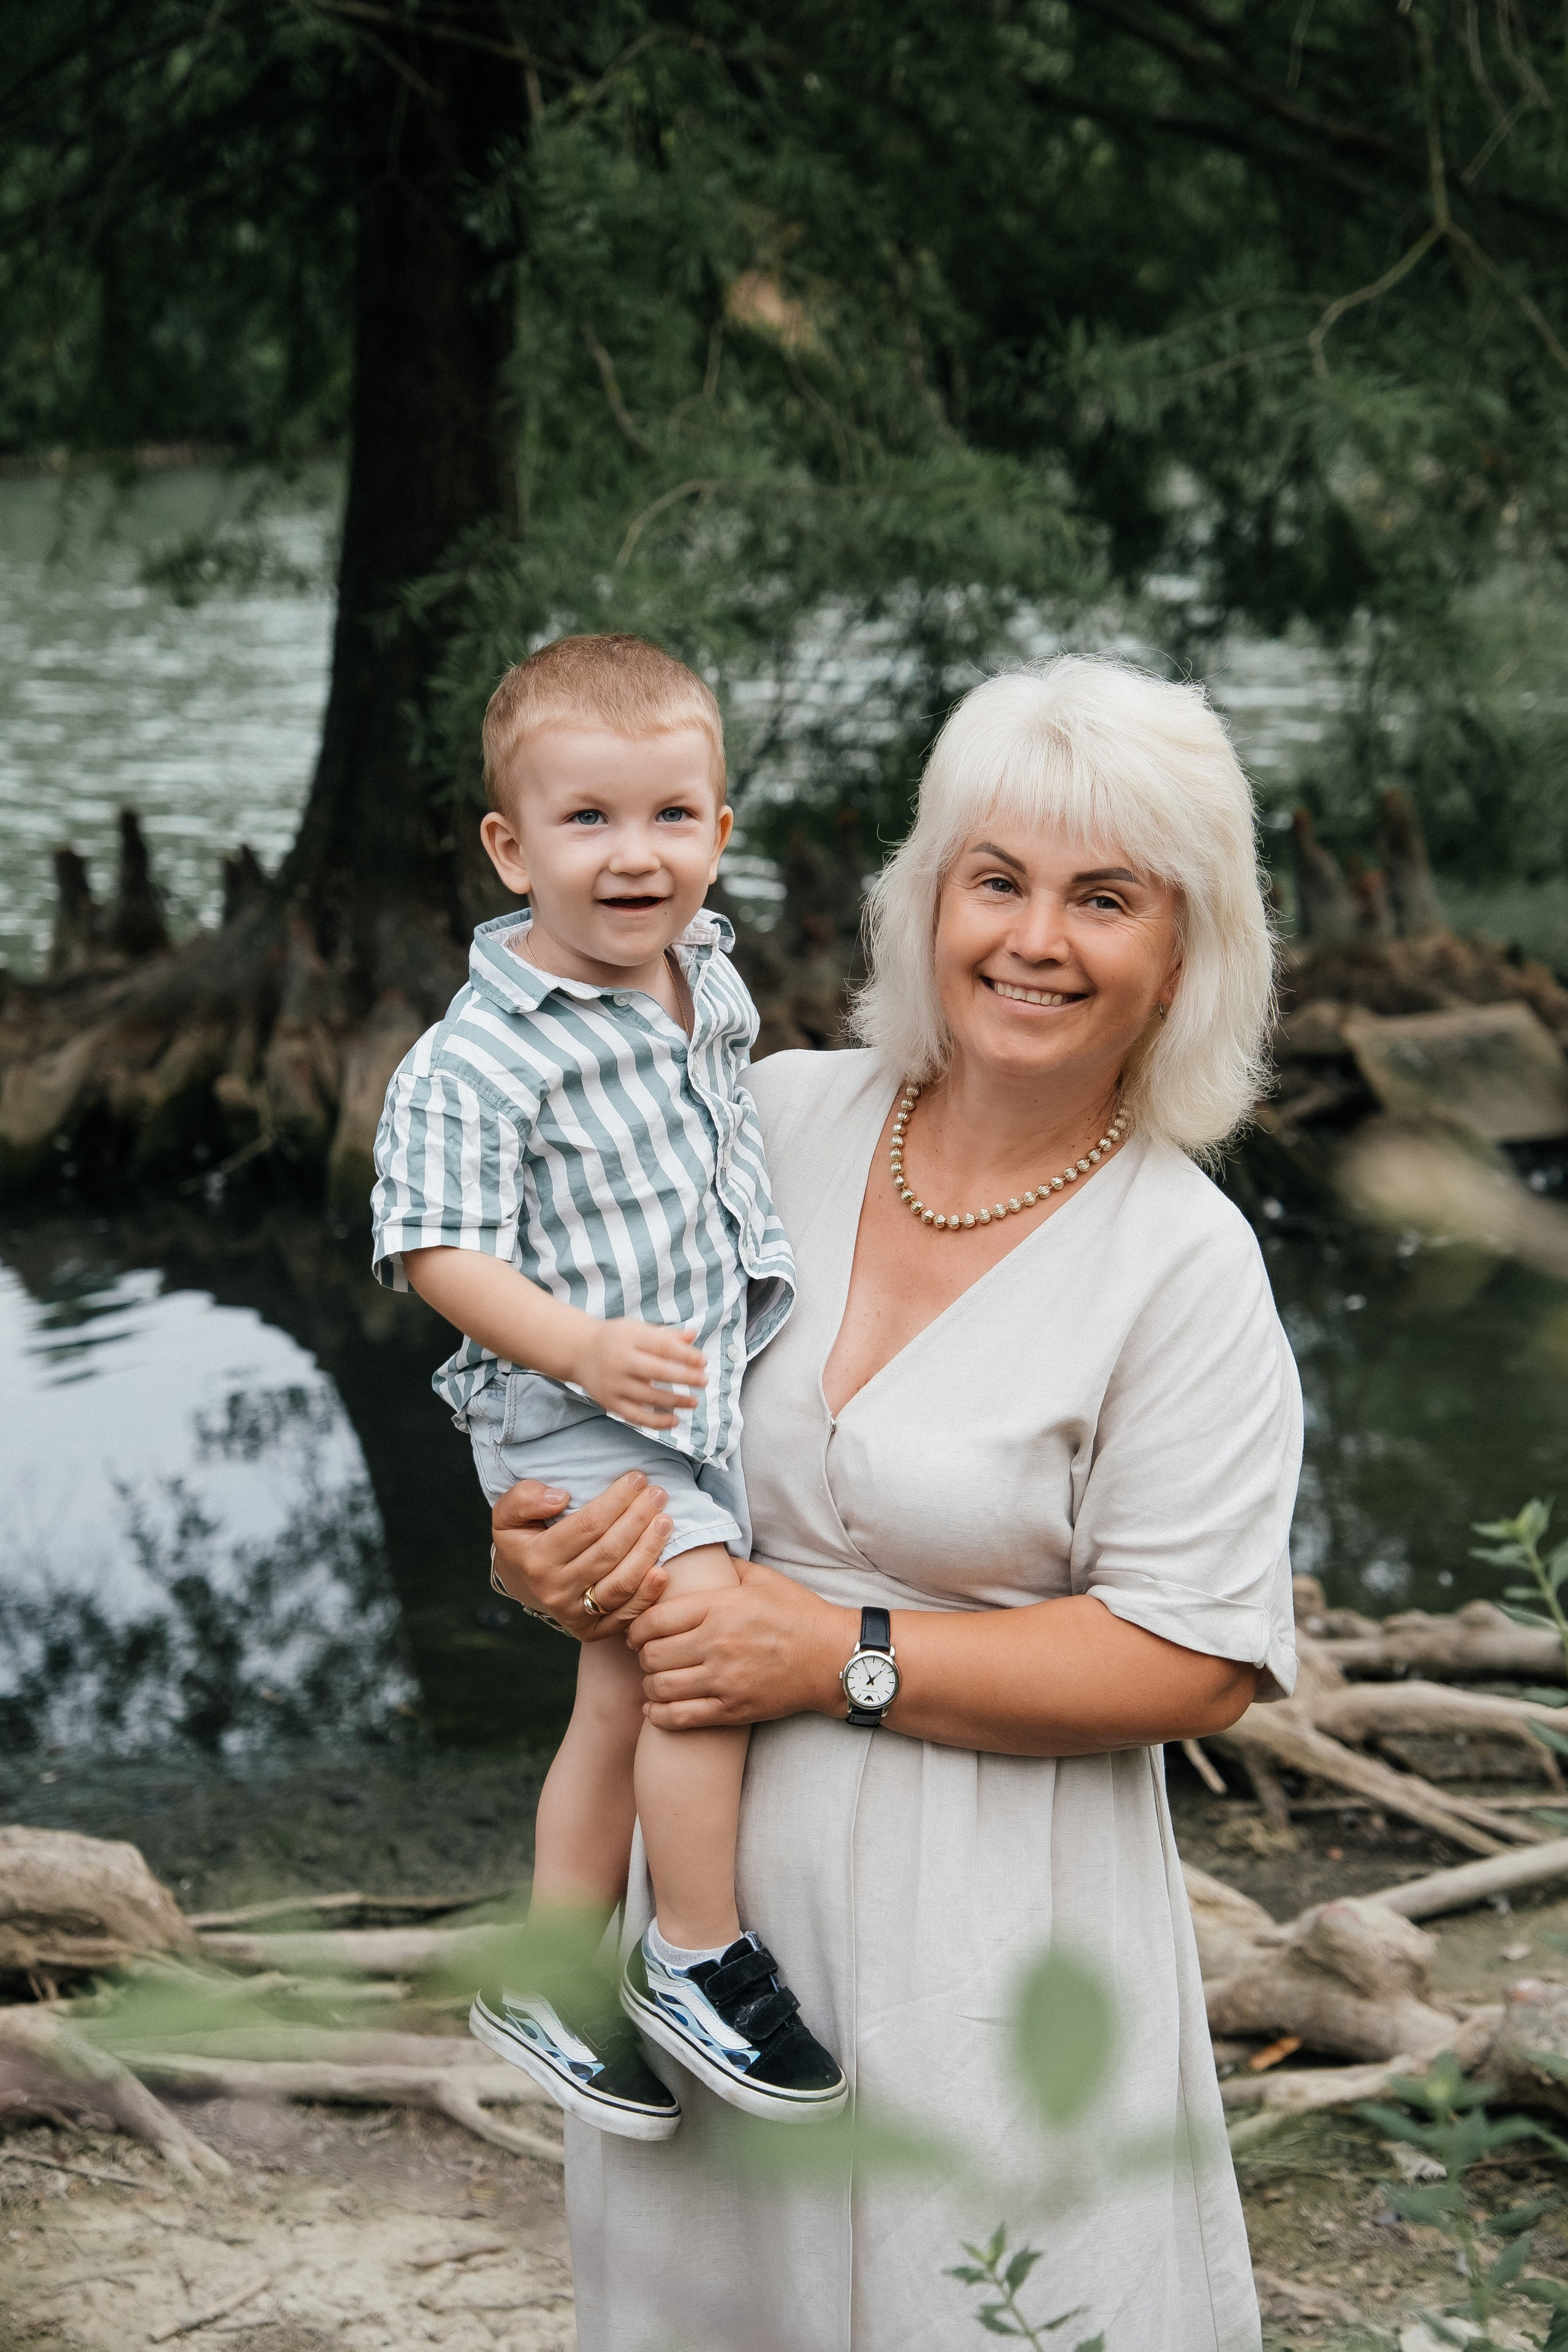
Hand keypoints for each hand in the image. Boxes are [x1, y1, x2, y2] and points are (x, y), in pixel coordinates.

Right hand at [491, 1473, 673, 1639]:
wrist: (520, 1582)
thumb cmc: (522, 1540)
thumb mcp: (507, 1514)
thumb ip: (524, 1499)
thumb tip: (560, 1498)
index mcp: (537, 1559)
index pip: (586, 1526)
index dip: (616, 1500)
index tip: (637, 1479)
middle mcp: (555, 1590)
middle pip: (608, 1552)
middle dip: (638, 1519)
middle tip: (658, 1494)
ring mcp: (574, 1614)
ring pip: (620, 1583)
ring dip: (648, 1551)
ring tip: (665, 1522)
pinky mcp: (591, 1630)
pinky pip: (625, 1615)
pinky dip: (647, 1595)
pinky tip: (663, 1571)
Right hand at [577, 1319, 708, 1429]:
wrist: (578, 1350)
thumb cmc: (615, 1338)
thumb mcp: (637, 1329)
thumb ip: (665, 1335)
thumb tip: (693, 1336)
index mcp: (630, 1338)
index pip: (662, 1347)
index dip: (685, 1355)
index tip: (703, 1362)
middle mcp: (620, 1361)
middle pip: (657, 1372)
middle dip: (685, 1378)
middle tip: (704, 1382)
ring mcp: (614, 1384)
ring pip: (649, 1396)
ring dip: (675, 1401)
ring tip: (694, 1402)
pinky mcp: (609, 1402)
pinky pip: (636, 1416)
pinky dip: (656, 1421)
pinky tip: (674, 1420)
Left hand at [628, 1559, 856, 1728]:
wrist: (833, 1658)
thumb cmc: (798, 1614)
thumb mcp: (763, 1579)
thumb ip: (726, 1567)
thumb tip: (697, 1554)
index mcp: (721, 1607)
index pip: (655, 1619)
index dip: (636, 1627)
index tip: (637, 1631)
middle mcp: (718, 1644)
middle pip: (652, 1654)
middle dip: (641, 1655)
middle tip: (646, 1653)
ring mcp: (725, 1680)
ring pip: (661, 1687)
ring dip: (649, 1684)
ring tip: (654, 1678)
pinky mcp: (733, 1709)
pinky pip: (681, 1717)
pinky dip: (659, 1715)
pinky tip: (655, 1708)